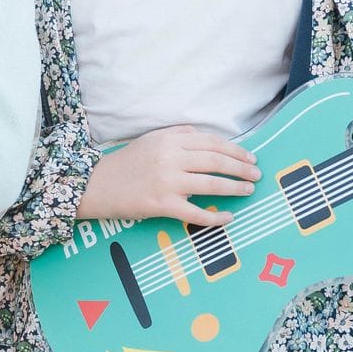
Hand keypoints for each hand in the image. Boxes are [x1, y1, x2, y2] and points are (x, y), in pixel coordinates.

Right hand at [74, 125, 260, 226]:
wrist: (95, 184)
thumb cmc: (125, 162)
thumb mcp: (150, 139)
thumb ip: (177, 133)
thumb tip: (203, 135)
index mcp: (169, 139)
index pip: (211, 143)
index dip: (235, 150)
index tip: (249, 157)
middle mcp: (171, 158)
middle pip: (216, 161)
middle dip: (241, 168)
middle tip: (256, 174)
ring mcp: (167, 182)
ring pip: (211, 184)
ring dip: (235, 188)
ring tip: (248, 190)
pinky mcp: (162, 204)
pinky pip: (196, 213)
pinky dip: (215, 217)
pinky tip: (228, 218)